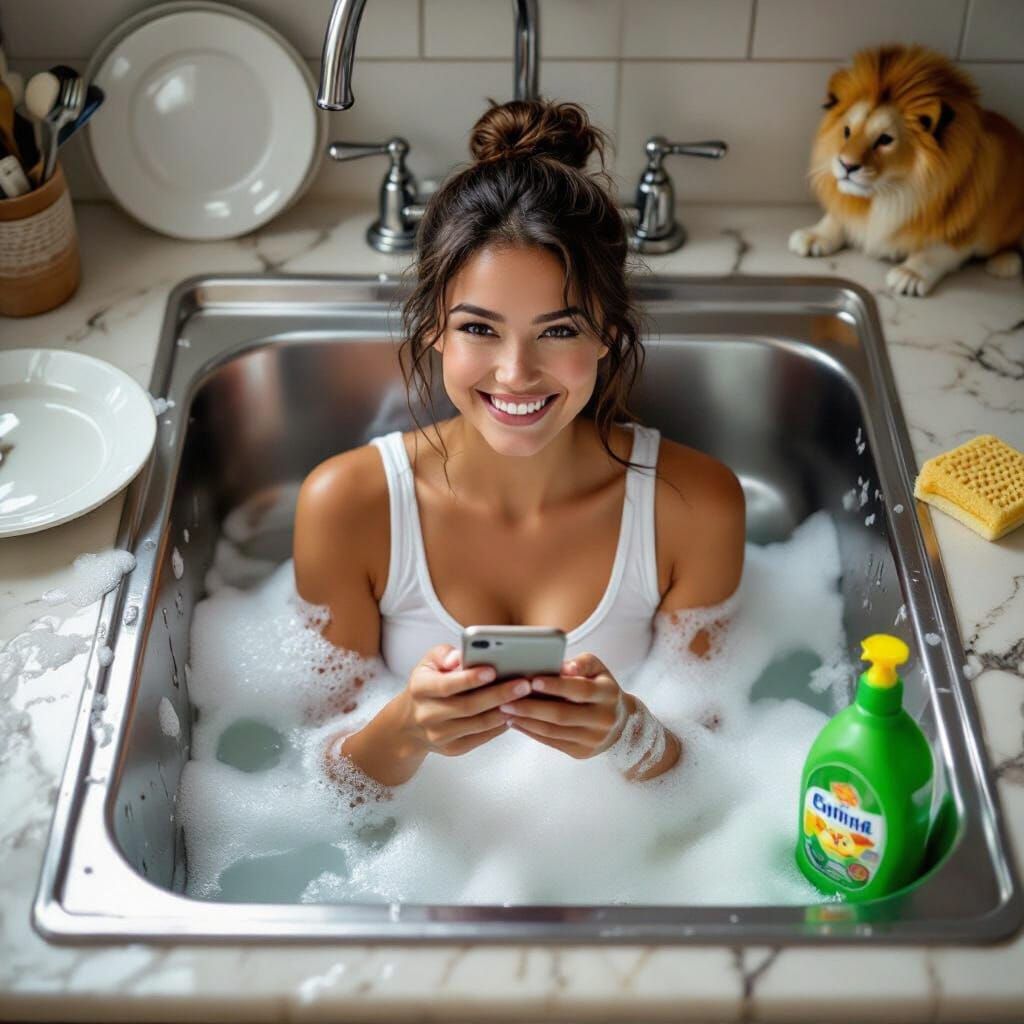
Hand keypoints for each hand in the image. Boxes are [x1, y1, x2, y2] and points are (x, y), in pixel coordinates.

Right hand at [329, 643, 527, 787]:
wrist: (410, 722)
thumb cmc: (428, 683)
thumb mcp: (429, 662)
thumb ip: (445, 654)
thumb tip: (460, 657)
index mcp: (420, 688)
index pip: (446, 685)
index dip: (470, 678)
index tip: (493, 669)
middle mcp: (427, 714)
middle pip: (467, 707)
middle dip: (498, 694)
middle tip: (523, 684)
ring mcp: (440, 735)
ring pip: (478, 724)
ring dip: (504, 710)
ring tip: (525, 697)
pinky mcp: (453, 748)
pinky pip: (482, 737)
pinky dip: (500, 724)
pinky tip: (515, 711)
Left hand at [497, 651, 630, 759]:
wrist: (619, 723)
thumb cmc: (599, 686)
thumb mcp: (597, 669)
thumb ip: (580, 663)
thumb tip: (563, 667)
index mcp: (608, 694)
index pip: (581, 690)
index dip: (556, 686)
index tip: (532, 680)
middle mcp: (603, 719)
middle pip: (563, 715)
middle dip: (532, 707)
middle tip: (506, 700)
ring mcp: (592, 739)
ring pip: (553, 731)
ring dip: (526, 721)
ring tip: (505, 710)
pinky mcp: (581, 752)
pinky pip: (551, 742)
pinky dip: (530, 732)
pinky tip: (515, 722)